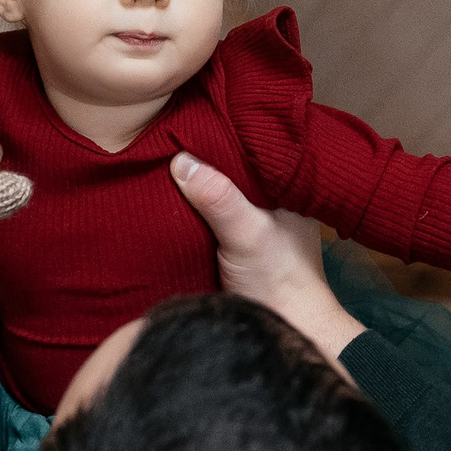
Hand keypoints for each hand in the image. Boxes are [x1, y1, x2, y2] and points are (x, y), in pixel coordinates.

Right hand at [169, 152, 364, 363]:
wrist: (287, 329)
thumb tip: (181, 160)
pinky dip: (195, 212)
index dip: (223, 134)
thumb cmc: (279, 280)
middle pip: (232, 170)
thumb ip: (219, 197)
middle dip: (205, 160)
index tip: (190, 121)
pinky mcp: (237, 245)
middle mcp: (273, 200)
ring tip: (163, 161)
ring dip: (198, 187)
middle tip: (168, 138)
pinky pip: (211, 217)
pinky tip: (172, 202)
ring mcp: (255, 223)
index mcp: (286, 187)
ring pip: (221, 193)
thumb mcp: (247, 232)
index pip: (252, 147)